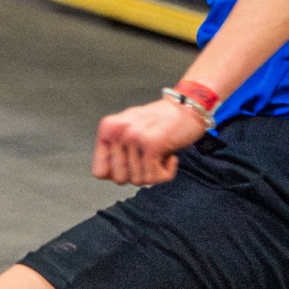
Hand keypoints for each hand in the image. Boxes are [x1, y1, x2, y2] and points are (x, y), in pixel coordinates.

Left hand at [92, 98, 207, 185]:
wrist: (189, 107)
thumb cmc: (161, 122)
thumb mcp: (130, 131)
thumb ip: (115, 151)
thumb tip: (104, 175)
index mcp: (108, 128)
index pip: (99, 172)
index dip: (118, 173)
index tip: (133, 163)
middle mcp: (117, 131)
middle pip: (120, 179)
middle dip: (138, 174)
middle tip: (150, 157)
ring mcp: (133, 137)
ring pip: (139, 181)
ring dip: (155, 172)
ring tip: (161, 153)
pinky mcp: (152, 144)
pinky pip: (154, 178)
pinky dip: (166, 173)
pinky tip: (171, 157)